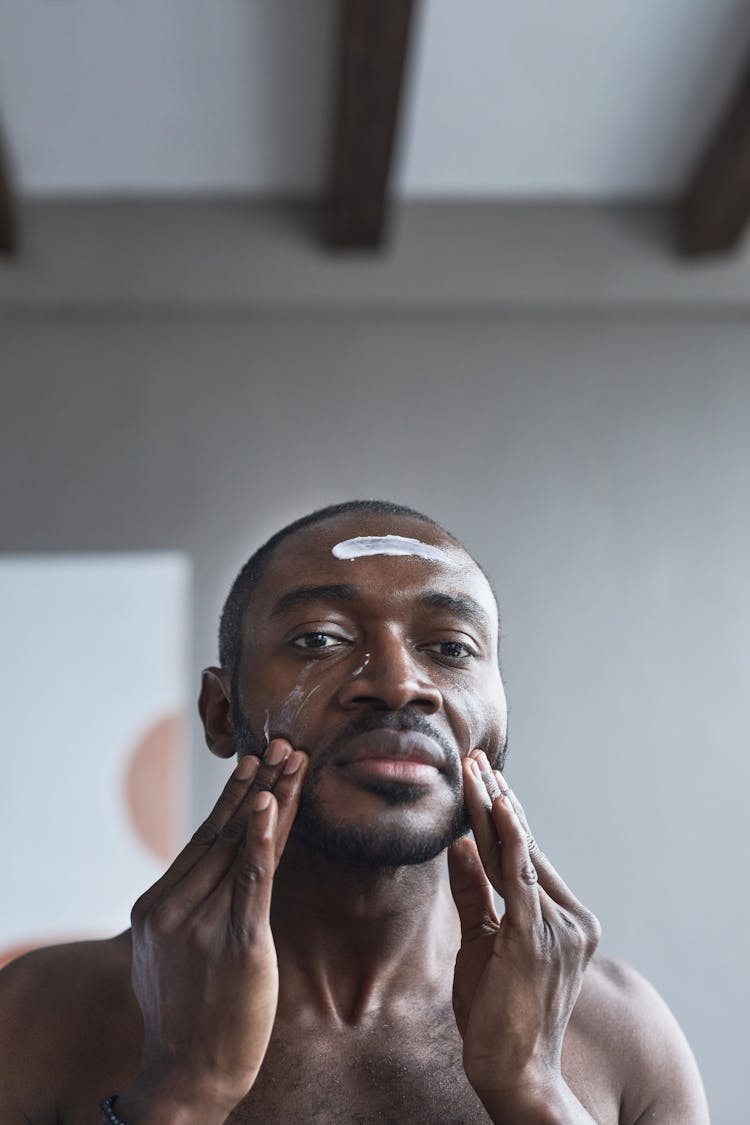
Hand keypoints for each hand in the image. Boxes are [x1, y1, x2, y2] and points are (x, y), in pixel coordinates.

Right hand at [119, 740, 306, 1122]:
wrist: (186, 1076)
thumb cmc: (185, 1016)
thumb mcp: (169, 955)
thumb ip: (183, 911)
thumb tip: (204, 879)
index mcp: (155, 907)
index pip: (202, 840)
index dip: (233, 798)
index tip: (254, 763)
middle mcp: (172, 909)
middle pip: (222, 832)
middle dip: (255, 783)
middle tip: (279, 742)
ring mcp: (201, 925)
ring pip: (242, 846)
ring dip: (271, 796)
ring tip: (290, 758)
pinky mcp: (236, 943)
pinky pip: (251, 878)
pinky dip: (262, 836)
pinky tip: (272, 802)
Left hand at [448, 751, 599, 1123]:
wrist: (515, 1073)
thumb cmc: (499, 1015)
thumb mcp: (481, 943)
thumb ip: (473, 895)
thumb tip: (460, 846)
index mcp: (564, 919)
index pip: (527, 856)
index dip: (503, 817)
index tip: (485, 779)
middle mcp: (569, 918)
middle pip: (524, 847)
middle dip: (497, 800)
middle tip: (476, 759)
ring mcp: (557, 927)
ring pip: (517, 854)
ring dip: (492, 808)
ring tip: (474, 770)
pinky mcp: (534, 937)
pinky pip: (518, 878)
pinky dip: (508, 839)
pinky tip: (497, 806)